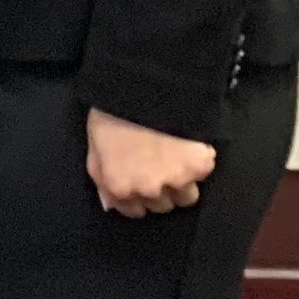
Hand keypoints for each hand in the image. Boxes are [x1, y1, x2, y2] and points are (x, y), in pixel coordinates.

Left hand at [85, 108, 216, 216]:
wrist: (144, 87)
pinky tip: (186, 143)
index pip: (134, 211)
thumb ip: (102, 177)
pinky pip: (204, 174)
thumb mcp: (94, 146)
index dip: (138, 196)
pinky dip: (198, 161)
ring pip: (187, 195)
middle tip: (158, 164)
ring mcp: (176, 179)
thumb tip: (111, 201)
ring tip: (173, 154)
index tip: (141, 183)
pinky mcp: (200, 166)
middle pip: (163, 205)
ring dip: (183, 180)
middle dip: (161, 188)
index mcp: (120, 186)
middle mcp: (149, 189)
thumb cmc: (114, 111)